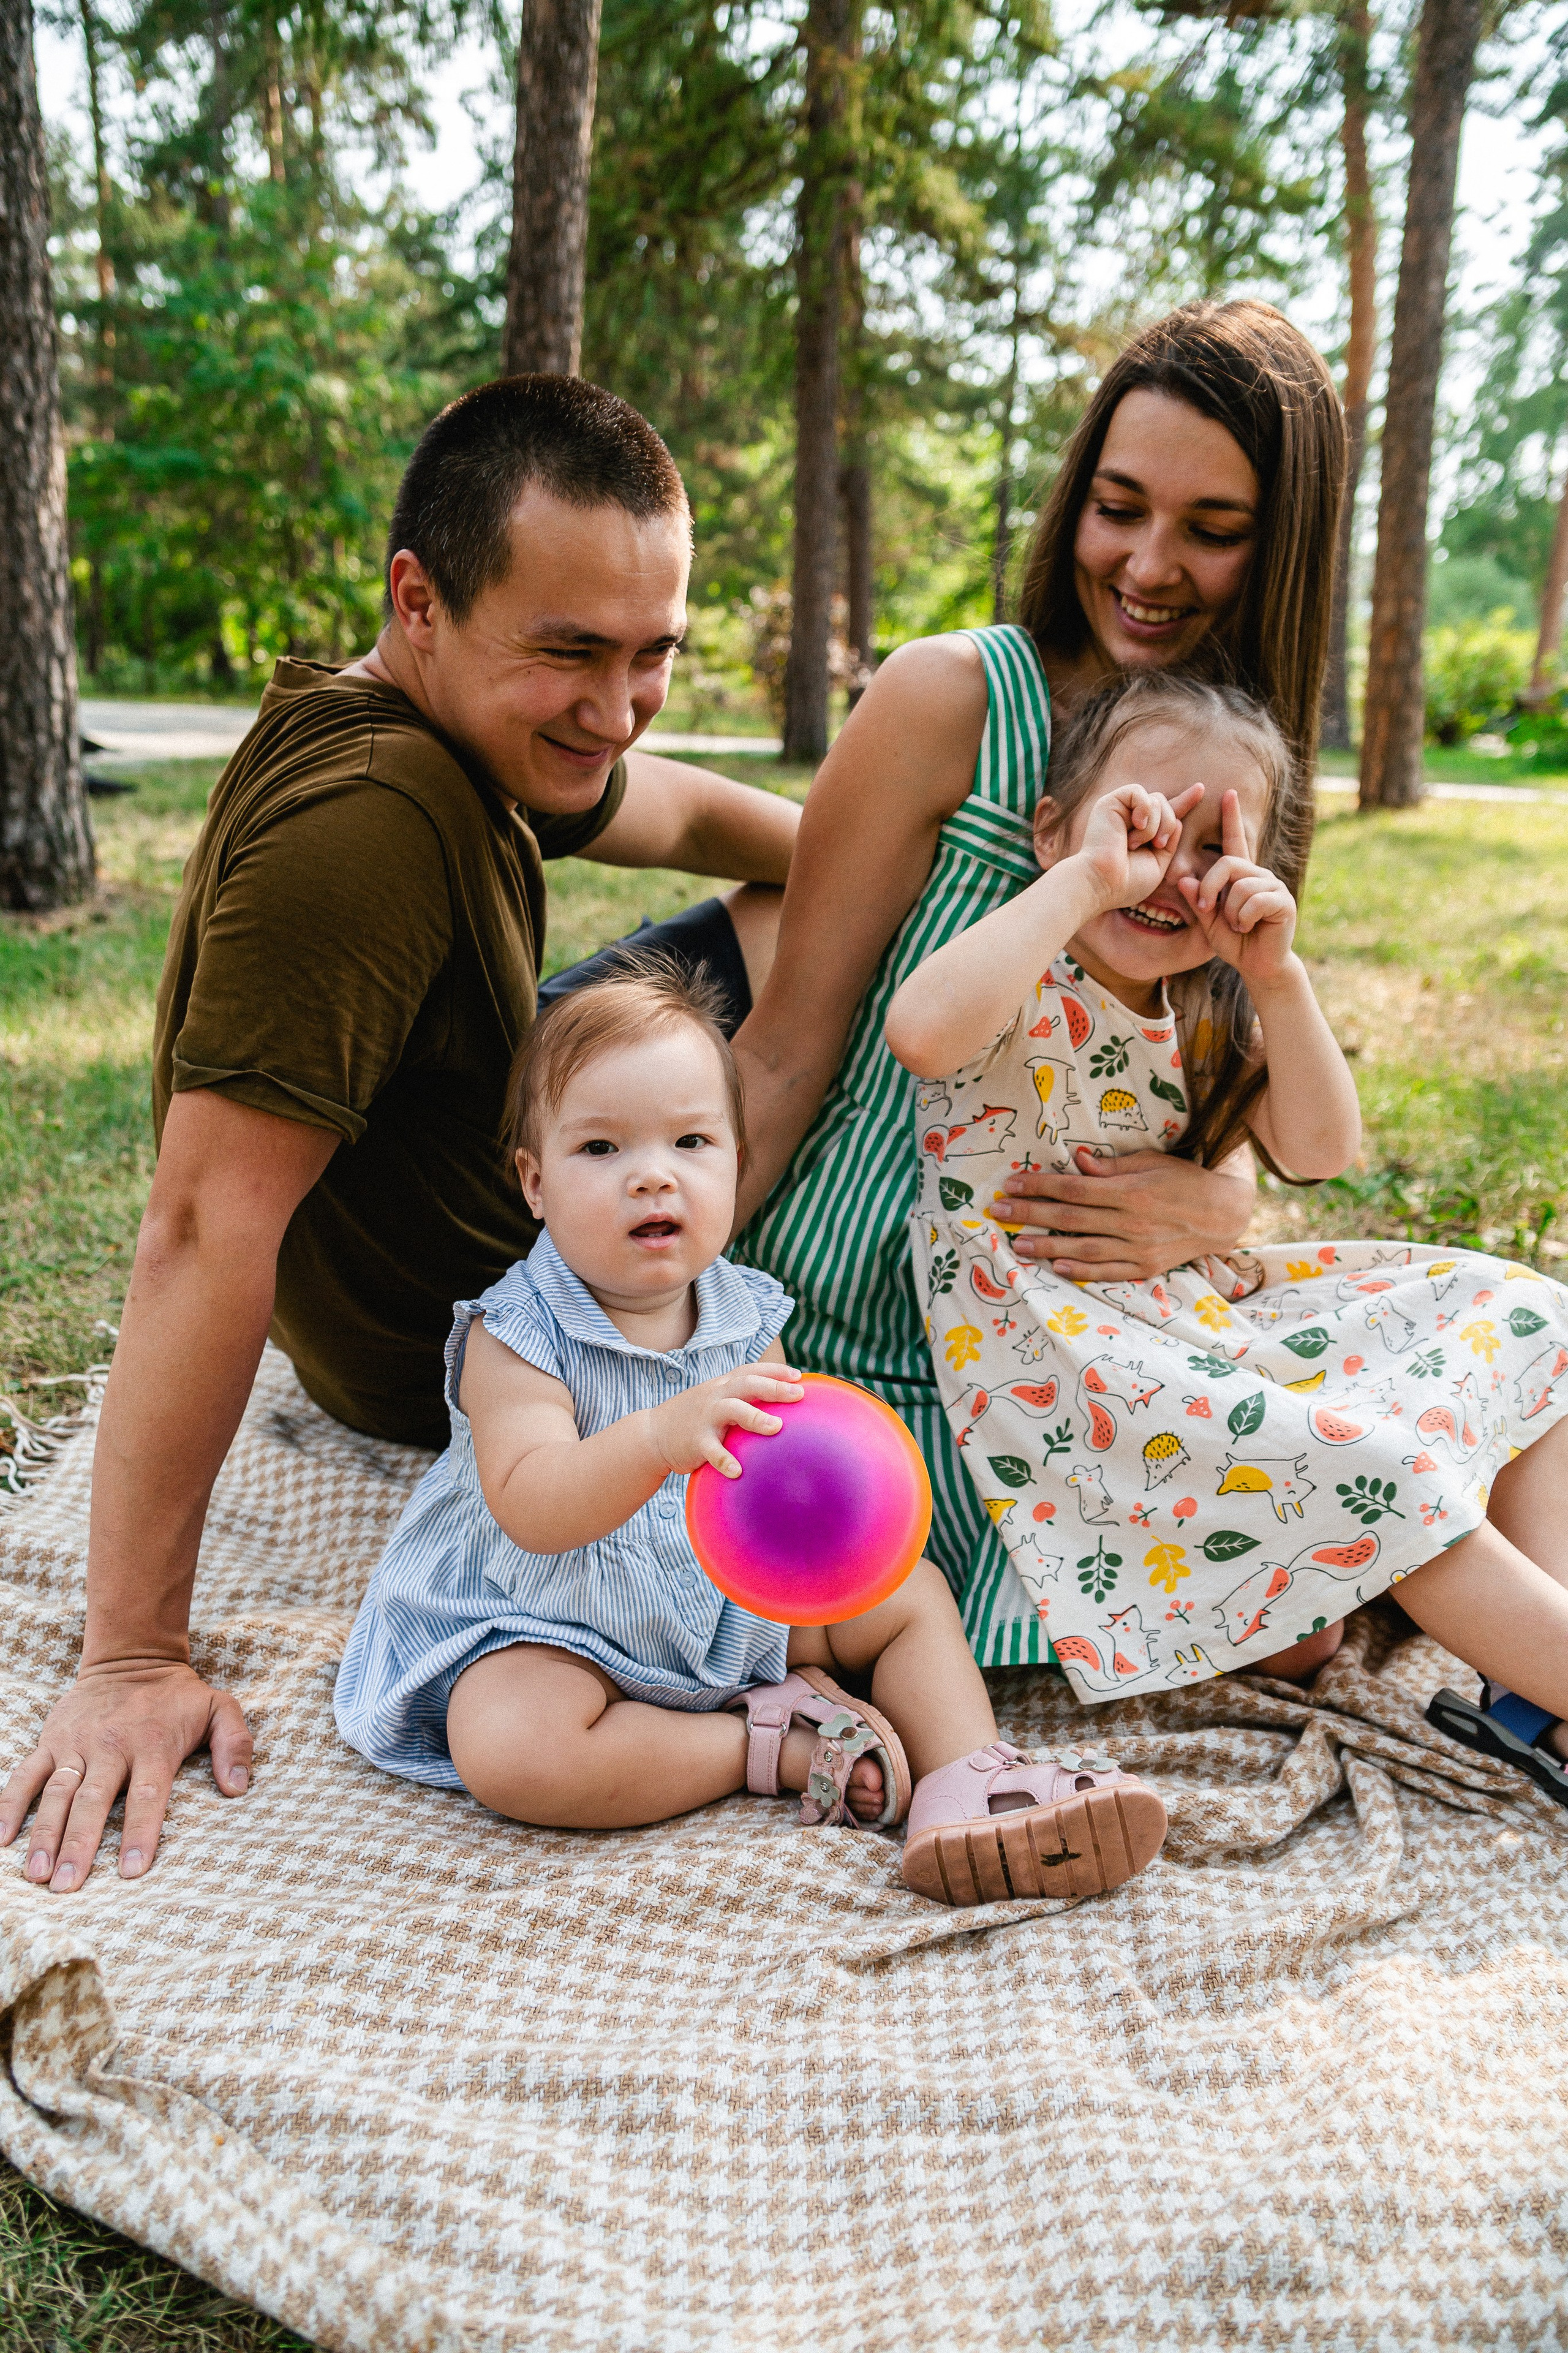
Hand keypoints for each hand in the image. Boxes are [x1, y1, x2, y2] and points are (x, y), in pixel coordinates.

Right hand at [0, 1659, 252, 1891]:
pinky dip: (10, 1804)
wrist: (131, 1657)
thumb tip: (239, 1787)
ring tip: (37, 1874)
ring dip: (44, 1834)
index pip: (148, 1795)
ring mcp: (76, 1744)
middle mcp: (111, 1747)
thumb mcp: (220, 1707)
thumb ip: (236, 1744)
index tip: (131, 1872)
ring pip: (57, 1793)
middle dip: (79, 1846)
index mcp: (153, 1745)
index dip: (140, 1833)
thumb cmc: (178, 1696)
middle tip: (68, 1888)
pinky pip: (25, 1774)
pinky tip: (1, 1838)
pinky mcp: (51, 1740)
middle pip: (93, 1801)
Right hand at [647, 1364, 805, 1478]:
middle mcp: (715, 1396)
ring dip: (754, 1416)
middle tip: (798, 1394)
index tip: (799, 1376)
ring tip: (776, 1427)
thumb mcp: (715, 1402)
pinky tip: (738, 1472)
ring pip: (731, 1410)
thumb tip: (779, 1411)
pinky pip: (712, 1450)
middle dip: (773, 1386)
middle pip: (746, 1384)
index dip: (774, 1370)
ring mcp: (704, 1417)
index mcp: (722, 1386)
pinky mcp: (694, 1441)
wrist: (653, 1434)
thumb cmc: (694, 1419)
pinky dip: (724, 1460)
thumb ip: (740, 1400)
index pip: (750, 1371)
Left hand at [994, 1147, 1255, 1280]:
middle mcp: (1131, 1222)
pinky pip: (1107, 1272)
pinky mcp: (1145, 1268)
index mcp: (1130, 1191)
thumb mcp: (1151, 1162)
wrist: (1222, 1214)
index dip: (1039, 1185)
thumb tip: (1076, 1161)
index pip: (1073, 1188)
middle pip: (1070, 1217)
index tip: (1011, 1183)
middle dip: (1030, 1214)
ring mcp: (1138, 1249)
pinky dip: (1081, 1271)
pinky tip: (1057, 1268)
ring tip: (1016, 1244)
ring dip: (1046, 1247)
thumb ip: (1112, 1166)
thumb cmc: (1183, 1180)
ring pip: (1083, 1249)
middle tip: (998, 1211)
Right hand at [1068, 781, 1202, 912]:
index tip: (1201, 789)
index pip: (1168, 812)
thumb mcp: (1158, 864)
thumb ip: (1170, 842)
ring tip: (1136, 844)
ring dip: (1155, 825)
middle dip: (1169, 825)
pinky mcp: (1110, 802)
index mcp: (1143, 833)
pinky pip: (1138, 792)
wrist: (1104, 883)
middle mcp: (1131, 819)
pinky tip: (1136, 826)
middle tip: (1156, 845)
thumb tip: (1179, 821)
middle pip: (1166, 804)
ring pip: (1156, 799)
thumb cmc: (1127, 882)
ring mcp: (1121, 810)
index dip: (1185, 800)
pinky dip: (1143, 809)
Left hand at [1175, 790, 1296, 987]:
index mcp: (1241, 875)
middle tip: (1206, 910)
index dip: (1231, 818)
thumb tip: (1183, 880)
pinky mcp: (1283, 901)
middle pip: (1226, 864)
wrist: (1259, 966)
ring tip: (1238, 926)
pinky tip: (1248, 929)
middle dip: (1209, 888)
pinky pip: (1254, 902)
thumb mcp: (1208, 922)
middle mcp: (1259, 874)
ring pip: (1239, 887)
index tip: (1228, 793)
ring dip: (1230, 913)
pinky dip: (1243, 919)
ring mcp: (1273, 885)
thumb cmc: (1235, 942)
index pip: (1235, 841)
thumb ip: (1197, 901)